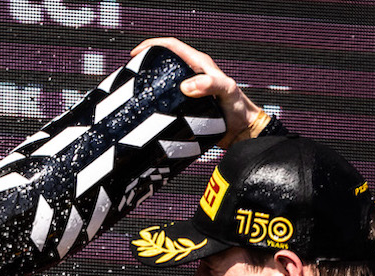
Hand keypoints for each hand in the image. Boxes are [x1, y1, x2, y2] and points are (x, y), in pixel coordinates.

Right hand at [130, 38, 268, 146]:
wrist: (242, 131)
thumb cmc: (239, 108)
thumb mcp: (227, 91)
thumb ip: (210, 84)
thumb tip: (186, 86)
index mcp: (199, 64)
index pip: (172, 46)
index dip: (153, 45)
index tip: (136, 53)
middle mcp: (192, 75)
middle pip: (164, 62)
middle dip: (147, 63)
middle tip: (131, 73)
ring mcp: (189, 91)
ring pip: (164, 82)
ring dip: (150, 84)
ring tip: (135, 91)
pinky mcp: (186, 106)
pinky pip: (167, 100)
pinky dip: (156, 102)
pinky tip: (148, 110)